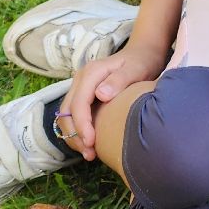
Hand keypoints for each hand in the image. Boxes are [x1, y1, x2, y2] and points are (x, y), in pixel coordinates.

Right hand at [59, 43, 164, 160]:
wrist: (141, 54)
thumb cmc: (141, 62)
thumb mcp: (136, 69)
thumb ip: (119, 80)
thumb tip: (101, 95)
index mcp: (91, 73)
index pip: (79, 103)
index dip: (82, 125)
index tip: (91, 142)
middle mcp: (80, 80)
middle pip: (67, 112)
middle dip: (75, 135)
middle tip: (90, 154)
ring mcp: (80, 88)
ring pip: (67, 116)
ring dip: (74, 136)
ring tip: (89, 154)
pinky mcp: (83, 95)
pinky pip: (74, 116)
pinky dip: (78, 131)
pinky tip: (90, 144)